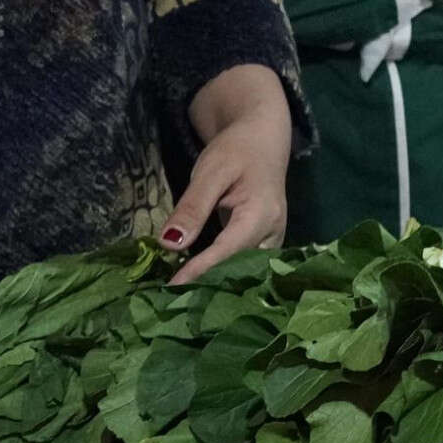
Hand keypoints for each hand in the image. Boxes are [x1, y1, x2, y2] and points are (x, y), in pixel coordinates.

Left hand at [160, 67, 295, 284]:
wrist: (263, 138)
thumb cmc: (237, 150)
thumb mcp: (210, 172)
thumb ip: (192, 208)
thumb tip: (169, 244)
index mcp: (261, 214)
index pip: (227, 251)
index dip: (200, 271)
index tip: (172, 288)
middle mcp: (273, 234)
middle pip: (241, 269)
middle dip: (210, 286)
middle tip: (174, 303)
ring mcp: (272, 240)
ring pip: (246, 271)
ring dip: (218, 284)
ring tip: (186, 300)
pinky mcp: (265, 243)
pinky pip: (247, 265)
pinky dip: (225, 274)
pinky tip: (201, 285)